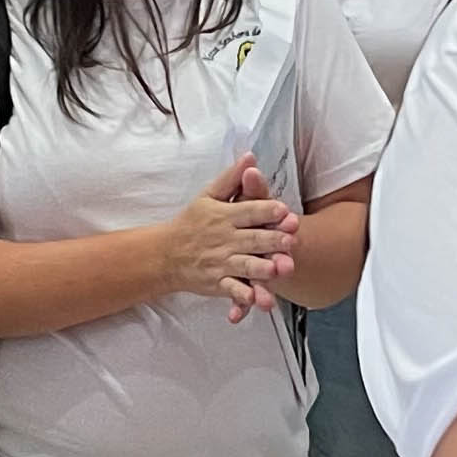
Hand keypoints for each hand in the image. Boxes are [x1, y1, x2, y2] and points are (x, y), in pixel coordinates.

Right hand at [158, 153, 294, 318]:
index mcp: (225, 215)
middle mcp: (225, 239)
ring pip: (246, 265)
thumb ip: (231, 178)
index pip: (249, 210)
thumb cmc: (191, 223)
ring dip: (262, 268)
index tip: (284, 210)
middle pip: (253, 238)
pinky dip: (242, 296)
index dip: (267, 210)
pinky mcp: (218, 282)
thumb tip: (250, 156)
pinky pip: (232, 290)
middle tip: (291, 240)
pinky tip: (255, 300)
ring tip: (279, 268)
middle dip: (272, 240)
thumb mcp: (208, 195)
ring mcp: (221, 262)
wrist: (165, 254)